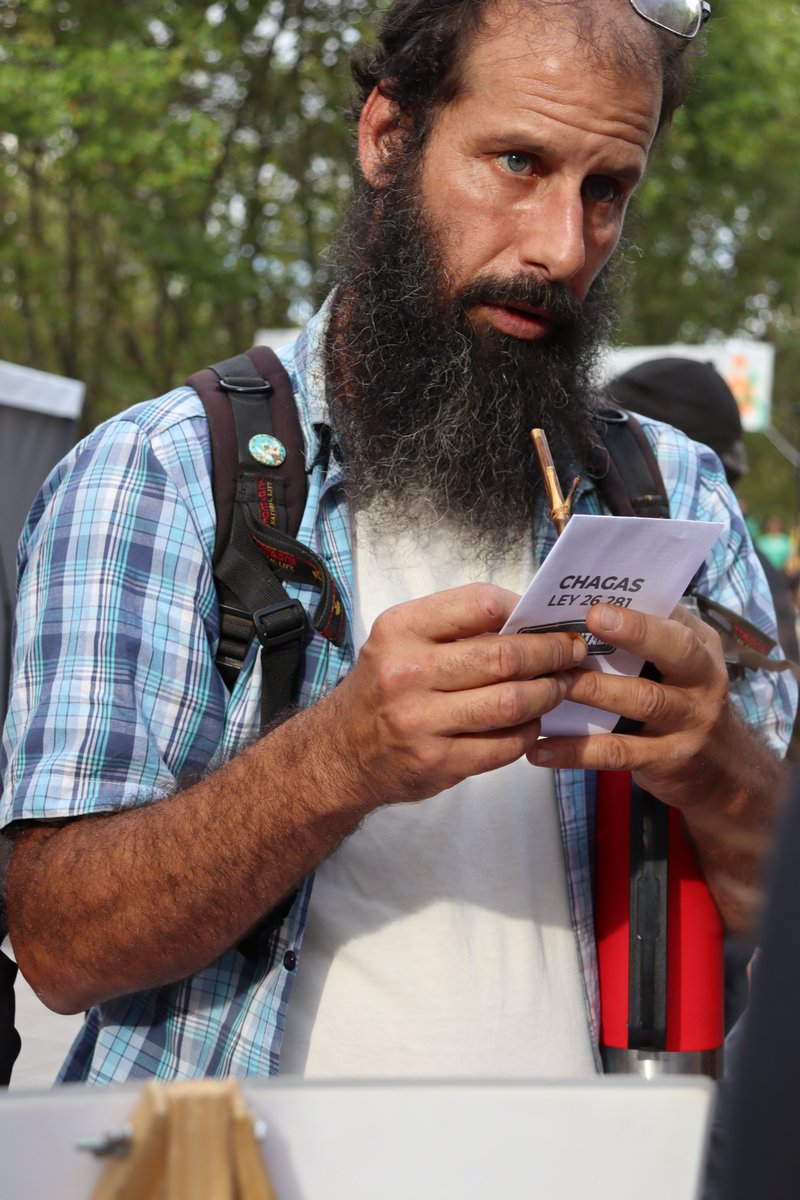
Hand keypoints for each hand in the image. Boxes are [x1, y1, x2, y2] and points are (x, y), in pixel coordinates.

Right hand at [326, 583, 587, 806]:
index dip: (523, 610)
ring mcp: (421, 722)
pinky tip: (534, 722)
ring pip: (511, 703)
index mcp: (400, 630)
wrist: (339, 753)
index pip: (479, 604)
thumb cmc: (381, 689)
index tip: (546, 618)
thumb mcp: (401, 642)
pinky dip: (529, 732)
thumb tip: (528, 620)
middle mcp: (406, 673)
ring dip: (547, 693)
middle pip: (504, 656)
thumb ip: (455, 628)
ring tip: (560, 686)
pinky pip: (503, 745)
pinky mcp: (438, 762)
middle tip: (572, 652)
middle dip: (550, 653)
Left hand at [528, 600, 733, 811]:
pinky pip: (617, 753)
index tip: (596, 606)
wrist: (725, 772)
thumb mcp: (681, 665)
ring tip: (553, 684)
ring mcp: (689, 722)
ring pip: (642, 700)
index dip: (639, 613)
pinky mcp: (667, 760)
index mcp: (701, 647)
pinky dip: (576, 751)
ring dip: (595, 690)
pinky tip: (541, 748)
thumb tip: (586, 605)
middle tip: (588, 623)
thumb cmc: (684, 701)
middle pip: (674, 651)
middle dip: (634, 633)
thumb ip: (649, 636)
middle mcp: (703, 680)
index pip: (674, 618)